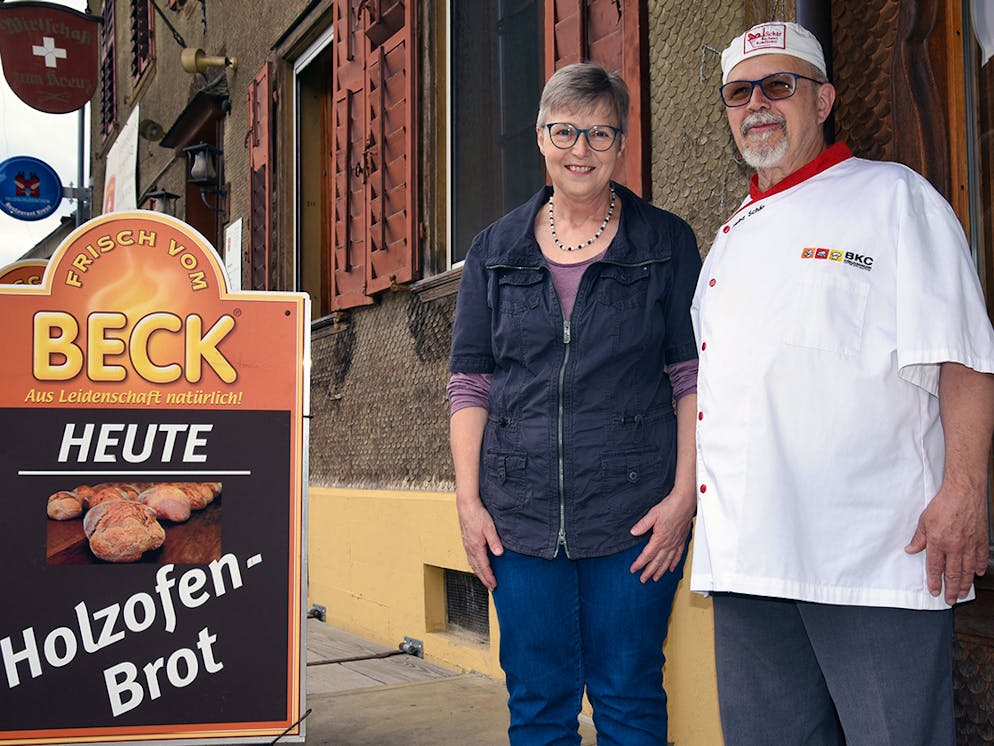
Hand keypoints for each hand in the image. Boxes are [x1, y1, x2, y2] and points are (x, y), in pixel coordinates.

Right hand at [457, 496, 503, 590]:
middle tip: (491, 588)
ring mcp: (467, 545)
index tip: (494, 586)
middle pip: (477, 568)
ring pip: (473, 564)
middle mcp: (470, 548)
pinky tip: (477, 566)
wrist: (466, 506)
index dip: (489, 577)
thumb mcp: (489, 527)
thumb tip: (499, 554)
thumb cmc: (477, 515)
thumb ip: (494, 541)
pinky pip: (470, 558)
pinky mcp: (466, 542)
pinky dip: (475, 566)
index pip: (484, 566)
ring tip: (485, 580)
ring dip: (479, 574)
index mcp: (476, 547)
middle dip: (484, 579)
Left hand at [629, 489, 694, 582]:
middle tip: (643, 579)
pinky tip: (671, 568)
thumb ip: (642, 525)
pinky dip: (674, 563)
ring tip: (655, 578)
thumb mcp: (652, 515)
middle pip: (657, 562)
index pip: (647, 555)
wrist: (684, 503)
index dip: (639, 563)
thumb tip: (633, 532)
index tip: (633, 569)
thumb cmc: (670, 507)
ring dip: (661, 571)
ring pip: (667, 561)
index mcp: (659, 538)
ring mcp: (675, 543)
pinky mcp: (681, 541)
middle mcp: (668, 544)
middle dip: (649, 572)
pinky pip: (678, 555)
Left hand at [905, 482, 987, 603]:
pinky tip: (978, 573)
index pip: (935, 568)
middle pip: (953, 574)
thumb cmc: (944, 504)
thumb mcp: (924, 521)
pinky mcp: (981, 540)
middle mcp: (955, 547)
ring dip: (964, 583)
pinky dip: (980, 567)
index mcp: (938, 543)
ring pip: (967, 570)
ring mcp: (970, 545)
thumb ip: (918, 538)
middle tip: (950, 599)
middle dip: (951, 589)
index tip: (934, 591)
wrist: (964, 493)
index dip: (934, 582)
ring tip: (962, 592)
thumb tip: (910, 549)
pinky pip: (981, 558)